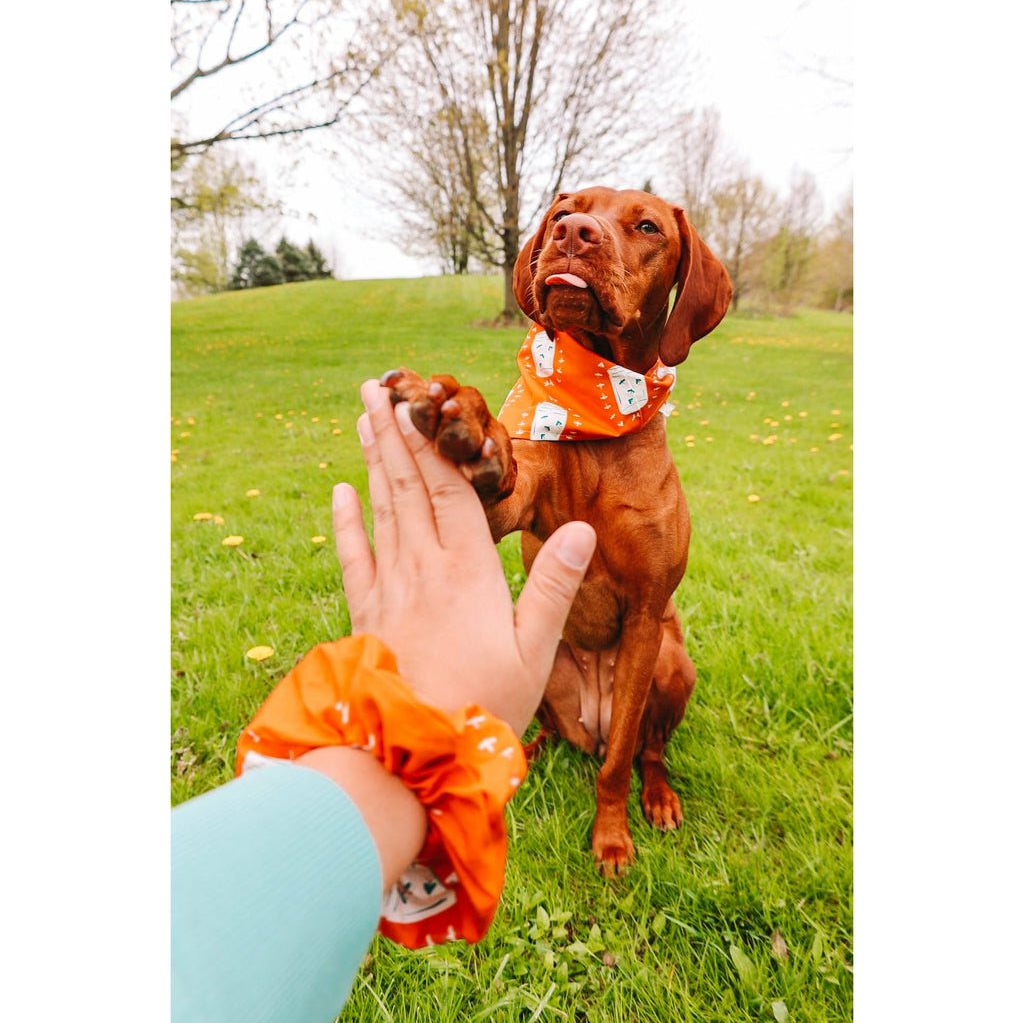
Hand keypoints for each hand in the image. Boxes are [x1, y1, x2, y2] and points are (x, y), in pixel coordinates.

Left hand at [332, 379, 595, 734]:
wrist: (410, 753)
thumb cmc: (483, 705)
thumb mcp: (533, 651)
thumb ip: (553, 587)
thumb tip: (583, 530)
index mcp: (469, 571)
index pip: (452, 491)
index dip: (436, 444)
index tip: (420, 402)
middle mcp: (424, 568)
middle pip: (408, 486)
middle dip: (394, 433)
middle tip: (377, 387)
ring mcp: (389, 588)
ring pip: (380, 509)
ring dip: (373, 461)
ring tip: (365, 418)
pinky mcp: (366, 613)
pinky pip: (352, 556)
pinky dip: (345, 522)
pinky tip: (341, 491)